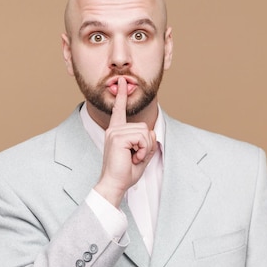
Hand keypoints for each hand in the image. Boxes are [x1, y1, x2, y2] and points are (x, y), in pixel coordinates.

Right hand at [94, 77, 156, 206]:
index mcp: (116, 132)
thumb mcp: (141, 155)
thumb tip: (152, 133)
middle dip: (147, 144)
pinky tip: (133, 158)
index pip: (119, 110)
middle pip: (144, 127)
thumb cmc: (125, 172)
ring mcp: (114, 132)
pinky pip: (142, 138)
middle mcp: (114, 129)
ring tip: (133, 158)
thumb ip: (147, 142)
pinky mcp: (117, 137)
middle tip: (136, 157)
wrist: (114, 184)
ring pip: (144, 132)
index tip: (122, 82)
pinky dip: (143, 150)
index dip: (121, 96)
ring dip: (145, 148)